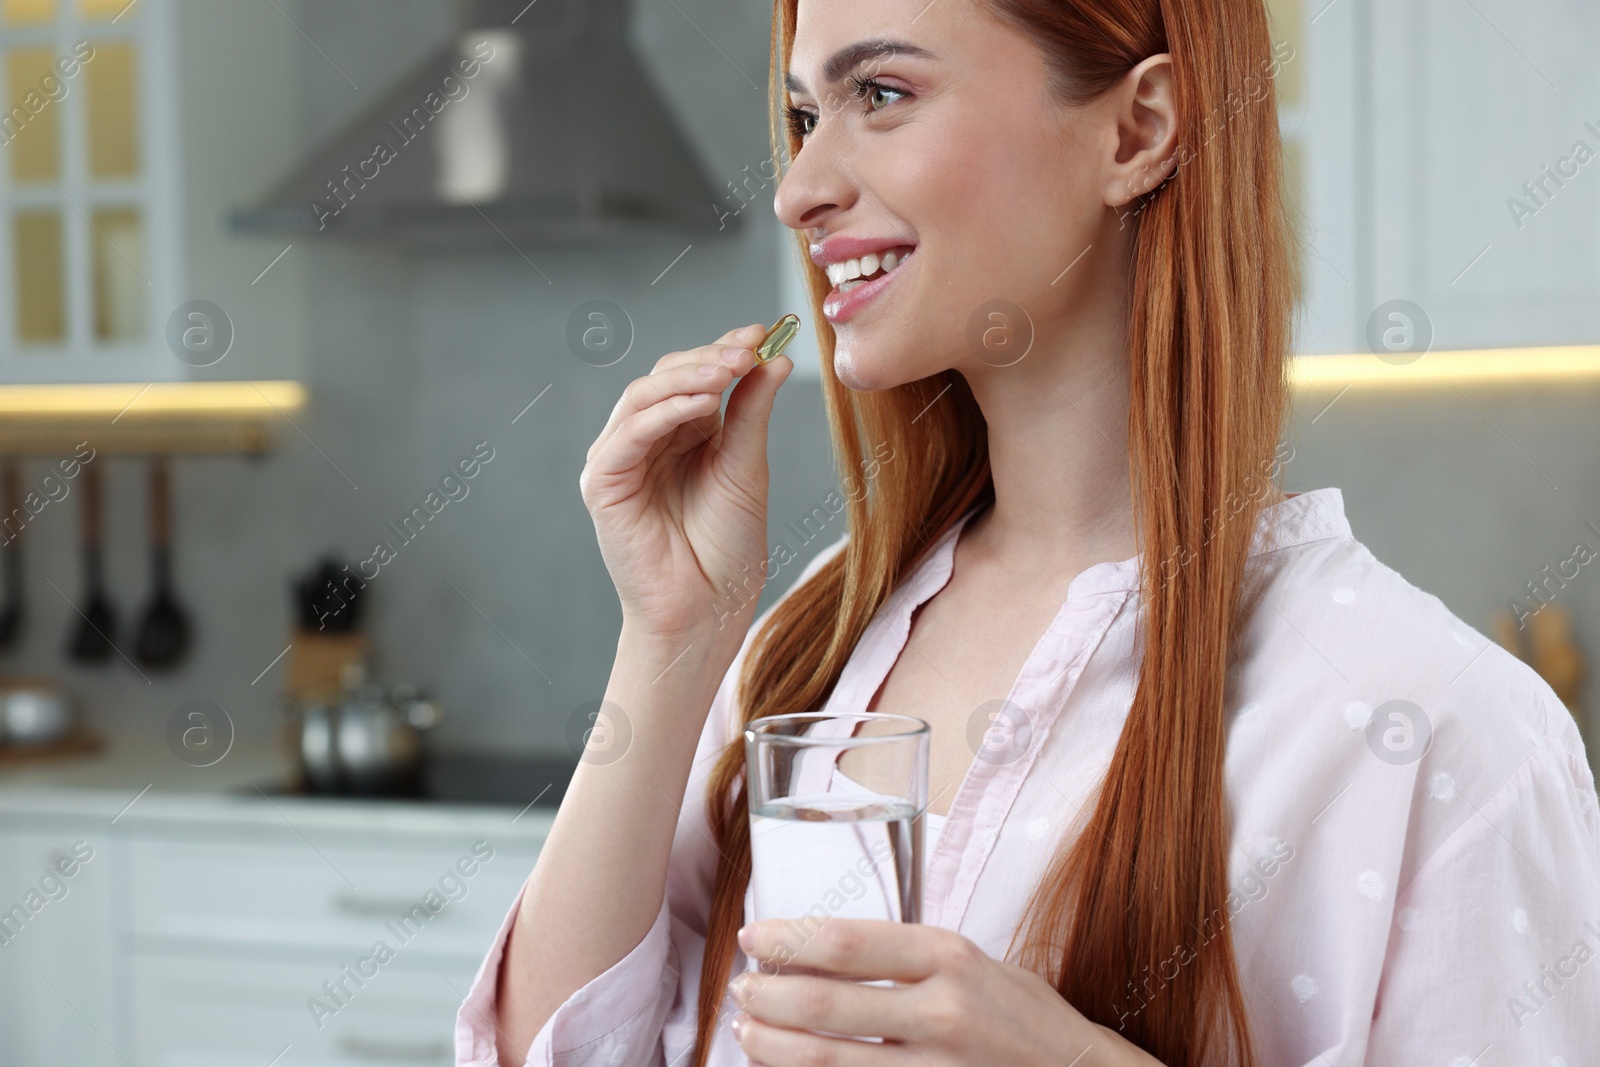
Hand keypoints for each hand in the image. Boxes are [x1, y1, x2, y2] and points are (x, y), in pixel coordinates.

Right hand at [579, 322, 793, 642]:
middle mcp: (647, 441)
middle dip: (709, 357)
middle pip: (667, 377)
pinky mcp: (603, 483)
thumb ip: (752, 413)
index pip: (696, 376)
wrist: (707, 613)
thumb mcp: (746, 469)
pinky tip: (702, 405)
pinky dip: (665, 413)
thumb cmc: (727, 552)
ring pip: (644, 397)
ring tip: (731, 368)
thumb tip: (774, 358)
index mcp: (682, 434)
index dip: (726, 349)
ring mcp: (621, 459)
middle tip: (749, 346)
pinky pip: (629, 435)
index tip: (764, 331)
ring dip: (688, 377)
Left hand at [728, 918, 1164, 1065]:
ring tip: (748, 1032)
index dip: (786, 939)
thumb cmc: (1024, 1019)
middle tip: (740, 988)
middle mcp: (943, 1011)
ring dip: (773, 1045)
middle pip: (824, 1002)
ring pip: (828, 1061)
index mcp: (949, 957)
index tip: (753, 937)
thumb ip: (911, 958)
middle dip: (767, 995)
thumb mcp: (977, 965)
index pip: (846, 941)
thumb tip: (823, 950)